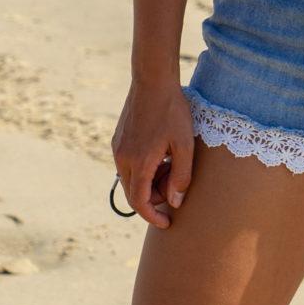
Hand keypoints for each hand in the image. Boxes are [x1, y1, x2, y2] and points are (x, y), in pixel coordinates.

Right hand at [111, 80, 196, 228]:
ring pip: (131, 179)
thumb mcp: (185, 144)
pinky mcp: (118, 141)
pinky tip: (161, 154)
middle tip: (174, 190)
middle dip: (154, 199)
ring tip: (171, 165)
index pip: (140, 203)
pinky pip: (129, 165)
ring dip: (149, 182)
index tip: (167, 223)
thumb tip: (175, 202)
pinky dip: (143, 169)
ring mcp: (118, 149)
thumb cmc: (173, 111)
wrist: (153, 80)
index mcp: (140, 162)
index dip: (153, 217)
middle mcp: (123, 159)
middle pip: (134, 194)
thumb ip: (181, 175)